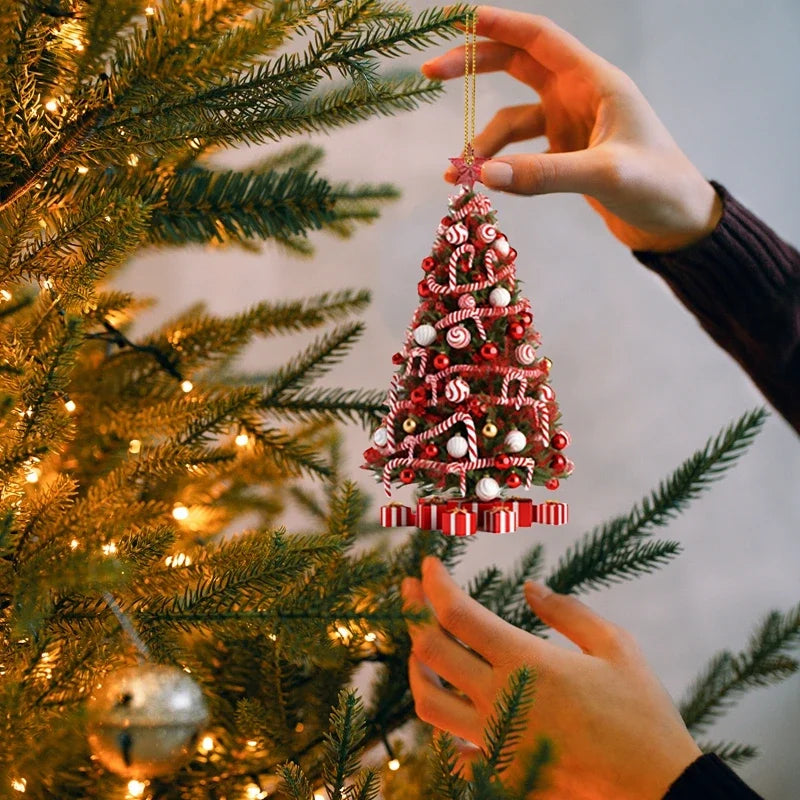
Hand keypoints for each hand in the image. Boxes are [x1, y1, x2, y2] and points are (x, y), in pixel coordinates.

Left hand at [402, 557, 701, 799]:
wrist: (658, 789)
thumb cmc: (641, 712)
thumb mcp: (616, 647)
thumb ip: (567, 612)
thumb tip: (530, 587)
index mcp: (526, 661)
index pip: (457, 614)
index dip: (434, 583)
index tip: (428, 565)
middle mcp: (500, 699)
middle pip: (430, 650)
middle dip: (412, 612)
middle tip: (409, 590)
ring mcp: (495, 741)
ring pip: (428, 702)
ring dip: (416, 669)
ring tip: (420, 649)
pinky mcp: (501, 773)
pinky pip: (452, 751)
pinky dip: (444, 726)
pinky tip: (451, 708)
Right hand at [422, 6, 722, 251]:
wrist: (678, 224)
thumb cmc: (658, 187)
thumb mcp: (605, 175)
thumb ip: (544, 174)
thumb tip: (483, 174)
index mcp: (595, 82)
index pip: (541, 40)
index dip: (501, 26)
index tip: (462, 20)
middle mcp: (579, 98)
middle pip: (518, 67)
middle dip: (475, 67)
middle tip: (432, 73)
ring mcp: (570, 128)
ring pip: (512, 121)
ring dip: (484, 142)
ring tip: (458, 174)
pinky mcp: (566, 159)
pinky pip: (522, 156)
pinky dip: (501, 167)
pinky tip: (484, 185)